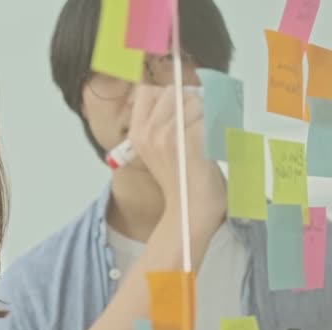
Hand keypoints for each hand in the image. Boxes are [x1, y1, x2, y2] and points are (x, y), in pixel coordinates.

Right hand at [128, 85, 226, 233]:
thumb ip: (164, 122)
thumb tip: (185, 92)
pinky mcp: (189, 143)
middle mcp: (148, 133)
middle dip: (191, 101)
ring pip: (194, 101)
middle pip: (173, 92)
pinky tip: (217, 142)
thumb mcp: (159, 149)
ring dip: (207, 113)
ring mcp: (167, 137)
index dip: (166, 94)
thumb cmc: (182, 180)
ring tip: (208, 135)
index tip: (180, 104)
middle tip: (199, 123)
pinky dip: (218, 126)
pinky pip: (209, 117)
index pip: (146, 91)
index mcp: (137, 134)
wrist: (190, 211)